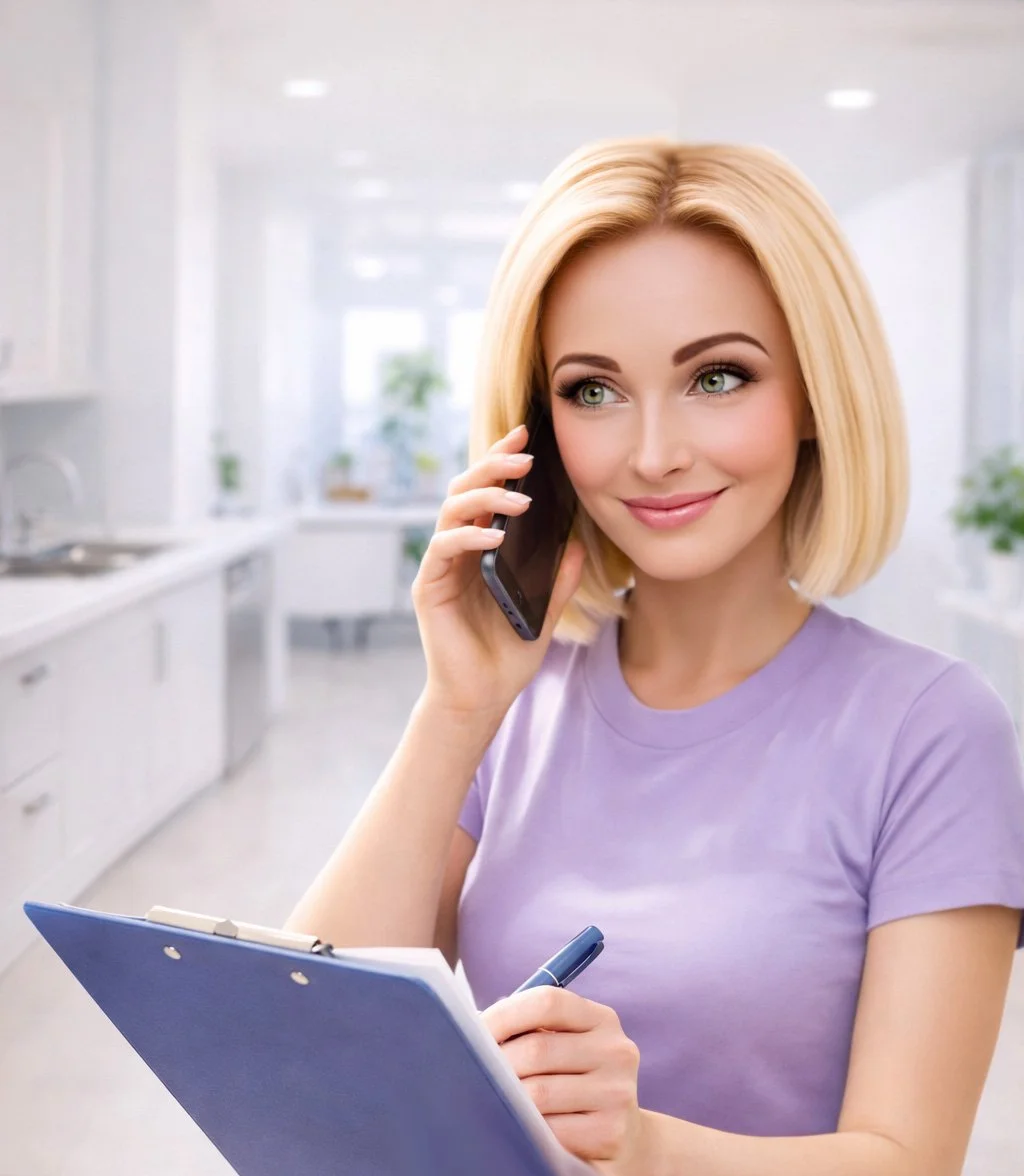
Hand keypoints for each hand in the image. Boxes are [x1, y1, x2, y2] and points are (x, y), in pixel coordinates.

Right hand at [412, 423, 584, 717]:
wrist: (483, 698)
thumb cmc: (508, 655)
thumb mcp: (544, 610)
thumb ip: (556, 577)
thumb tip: (577, 540)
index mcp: (480, 549)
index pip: (487, 493)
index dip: (501, 461)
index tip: (526, 435)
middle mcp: (457, 551)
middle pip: (465, 490)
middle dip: (492, 466)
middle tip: (525, 455)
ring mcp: (440, 567)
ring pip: (451, 511)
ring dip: (485, 498)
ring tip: (521, 498)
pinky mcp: (429, 588)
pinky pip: (444, 549)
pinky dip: (469, 537)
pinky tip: (496, 537)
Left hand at [482, 986, 650, 1174]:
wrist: (624, 1137)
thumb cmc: (573, 1081)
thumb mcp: (564, 1045)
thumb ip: (529, 1030)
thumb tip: (471, 1026)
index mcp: (602, 1020)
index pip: (548, 1002)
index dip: (504, 1014)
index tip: (473, 1031)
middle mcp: (616, 1051)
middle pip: (537, 1049)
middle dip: (496, 1063)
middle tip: (472, 1073)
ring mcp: (617, 1093)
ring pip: (538, 1093)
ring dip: (506, 1098)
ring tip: (492, 1099)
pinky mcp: (610, 1133)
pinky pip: (550, 1130)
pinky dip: (527, 1129)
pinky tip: (521, 1127)